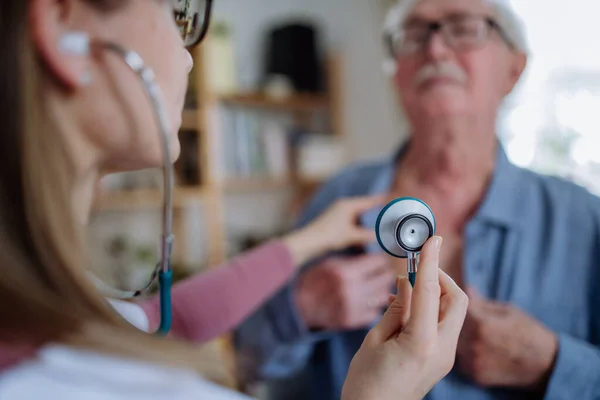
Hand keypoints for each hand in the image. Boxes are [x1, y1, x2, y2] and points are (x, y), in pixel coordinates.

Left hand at [282, 196, 383, 265]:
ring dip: (366, 222)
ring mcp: (338, 213)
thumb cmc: (329, 236)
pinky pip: (351, 221)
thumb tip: (383, 236)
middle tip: (390, 213)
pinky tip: (362, 234)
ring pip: (358, 216)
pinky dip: (359, 227)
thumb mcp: (352, 236)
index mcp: (348, 205)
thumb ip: (368, 235)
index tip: (395, 197)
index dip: (383, 200)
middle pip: (365, 207)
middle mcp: (343, 206)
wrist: (308, 242)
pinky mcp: (334, 221)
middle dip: (376, 211)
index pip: (370, 201)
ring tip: (379, 226)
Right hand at [295, 254, 393, 329]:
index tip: (382, 260)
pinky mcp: (352, 321)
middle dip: (385, 273)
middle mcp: (351, 290)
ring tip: (377, 286)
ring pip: (383, 296)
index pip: (378, 262)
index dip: (382, 259)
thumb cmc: (314, 281)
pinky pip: (375, 312)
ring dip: (382, 289)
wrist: (299, 306)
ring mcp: (352, 307)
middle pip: (384, 278)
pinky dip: (374, 305)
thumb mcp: (330, 263)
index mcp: (345, 272)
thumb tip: (375, 259)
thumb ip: (353, 261)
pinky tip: (368, 300)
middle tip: (384, 271)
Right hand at [342, 237, 468, 399]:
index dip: (430, 261)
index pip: (430, 290)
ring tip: (402, 292)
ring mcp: (445, 357)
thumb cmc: (366, 383)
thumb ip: (396, 309)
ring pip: (451, 312)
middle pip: (456, 300)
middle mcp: (442, 350)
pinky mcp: (441, 360)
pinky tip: (405, 309)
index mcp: (422, 342)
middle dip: (440, 278)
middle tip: (416, 269)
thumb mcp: (374, 340)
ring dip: (433, 294)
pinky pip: (442, 325)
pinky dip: (429, 310)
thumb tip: (407, 282)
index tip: (433, 238)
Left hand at [456, 289, 557, 390]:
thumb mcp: (508, 310)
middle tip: (463, 317)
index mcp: (480, 323)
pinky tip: (477, 349)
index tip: (455, 298)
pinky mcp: (476, 376)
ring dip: (457, 337)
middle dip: (453, 319)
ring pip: (453, 344)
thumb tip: (467, 288)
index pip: (455, 306)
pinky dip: (465, 354)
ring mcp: (473, 362)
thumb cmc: (528, 332)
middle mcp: (474, 343)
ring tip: (473, 334)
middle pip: (450, 326)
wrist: (546, 365)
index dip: (454, 300)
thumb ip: (483, 302)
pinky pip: (461, 360)